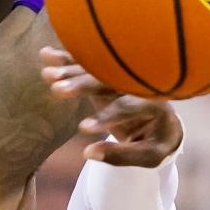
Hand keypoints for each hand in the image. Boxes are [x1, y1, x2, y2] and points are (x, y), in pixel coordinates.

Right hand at [41, 51, 182, 166]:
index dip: (107, 116)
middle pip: (110, 80)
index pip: (130, 106)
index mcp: (154, 102)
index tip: (83, 129)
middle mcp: (139, 83)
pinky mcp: (108, 75)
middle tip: (58, 91)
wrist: (164, 123)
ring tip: (47, 74)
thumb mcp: (148, 156)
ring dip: (70, 70)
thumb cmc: (157, 142)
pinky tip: (46, 54)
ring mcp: (123, 76)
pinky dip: (67, 59)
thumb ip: (121, 155)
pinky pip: (87, 64)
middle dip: (83, 85)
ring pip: (95, 69)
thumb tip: (87, 153)